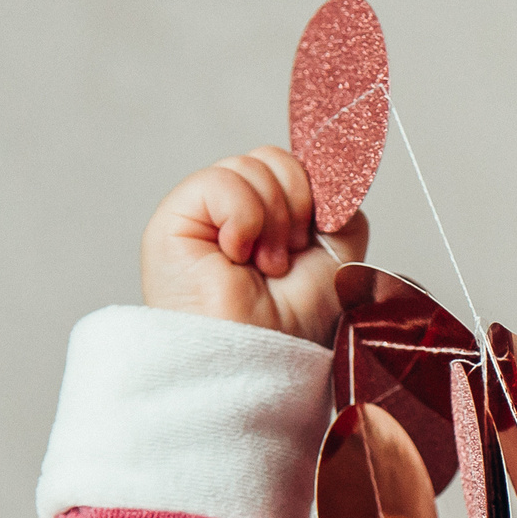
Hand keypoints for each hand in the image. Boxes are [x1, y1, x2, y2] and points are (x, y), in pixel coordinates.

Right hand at [139, 145, 367, 342]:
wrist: (262, 358)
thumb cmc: (294, 325)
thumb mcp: (338, 259)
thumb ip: (340, 209)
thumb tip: (332, 165)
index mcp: (268, 221)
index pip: (293, 167)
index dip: (314, 190)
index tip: (319, 231)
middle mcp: (234, 213)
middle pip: (274, 159)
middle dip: (297, 206)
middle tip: (286, 258)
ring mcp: (204, 214)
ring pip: (251, 165)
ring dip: (272, 219)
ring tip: (264, 266)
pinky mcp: (176, 218)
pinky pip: (222, 180)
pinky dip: (244, 217)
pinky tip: (236, 255)